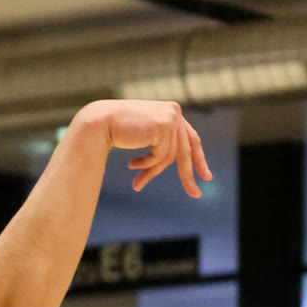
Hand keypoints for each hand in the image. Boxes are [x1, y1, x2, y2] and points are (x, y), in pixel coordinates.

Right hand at [83, 99, 209, 197]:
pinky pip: (161, 156)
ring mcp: (171, 118)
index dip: (198, 158)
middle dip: (188, 175)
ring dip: (152, 172)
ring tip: (137, 182)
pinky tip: (131, 164)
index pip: (190, 138)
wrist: (101, 122)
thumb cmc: (116, 130)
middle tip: (195, 195)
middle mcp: (175, 112)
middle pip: (185, 150)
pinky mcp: (164, 126)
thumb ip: (157, 144)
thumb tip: (162, 165)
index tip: (206, 177)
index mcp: (171, 112)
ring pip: (170, 156)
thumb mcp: (142, 138)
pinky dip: (146, 165)